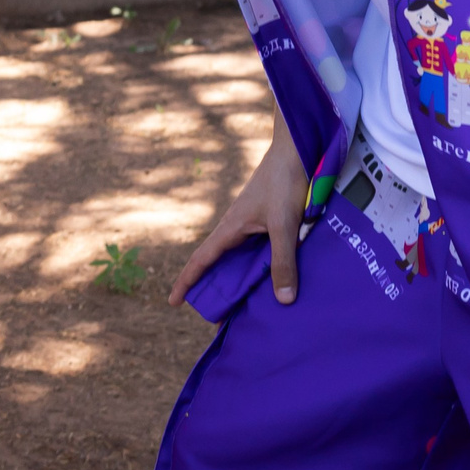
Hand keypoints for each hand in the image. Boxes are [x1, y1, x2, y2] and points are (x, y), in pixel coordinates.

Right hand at [171, 115, 307, 306]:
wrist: (295, 150)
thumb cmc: (284, 183)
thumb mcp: (284, 225)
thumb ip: (283, 261)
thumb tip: (283, 300)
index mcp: (229, 228)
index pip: (201, 260)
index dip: (186, 282)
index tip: (173, 302)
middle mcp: (234, 228)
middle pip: (218, 265)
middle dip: (215, 290)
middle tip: (220, 319)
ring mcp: (249, 223)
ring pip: (238, 258)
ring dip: (238, 281)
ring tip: (245, 306)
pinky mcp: (264, 219)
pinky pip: (254, 250)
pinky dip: (256, 267)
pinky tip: (271, 277)